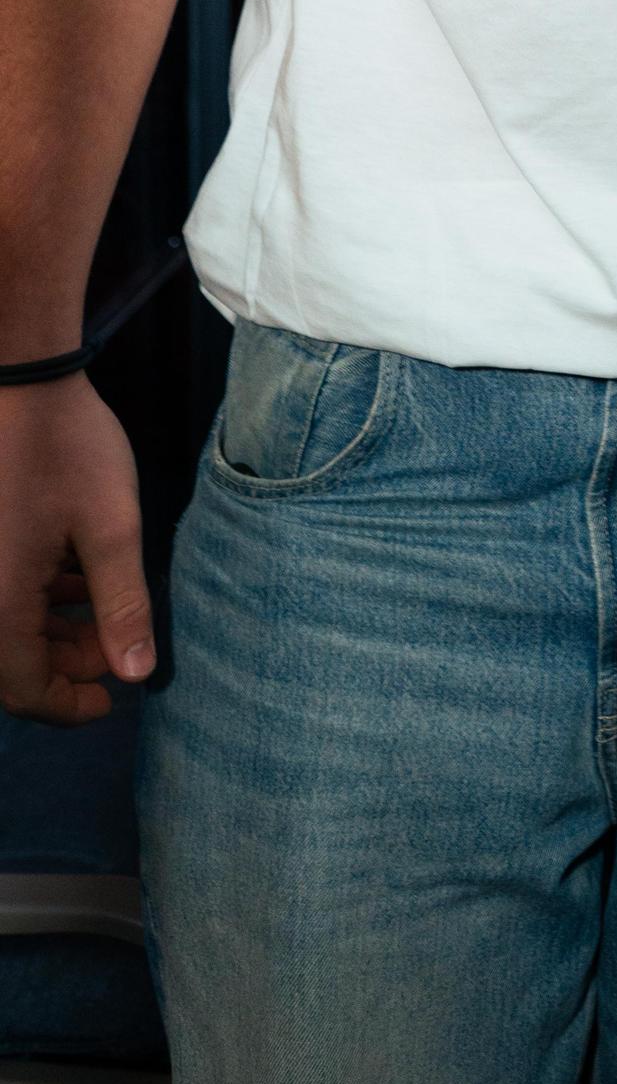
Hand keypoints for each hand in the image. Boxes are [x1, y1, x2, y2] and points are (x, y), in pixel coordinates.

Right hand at [0, 377, 153, 721]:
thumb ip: (122, 606)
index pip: (24, 691)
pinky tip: (72, 574)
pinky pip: (0, 592)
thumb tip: (136, 675)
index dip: (70, 705)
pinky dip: (32, 598)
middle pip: (11, 664)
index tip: (113, 698)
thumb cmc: (70, 446)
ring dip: (51, 630)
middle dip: (66, 664)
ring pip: (5, 628)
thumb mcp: (111, 528)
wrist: (21, 377)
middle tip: (116, 644)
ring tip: (102, 606)